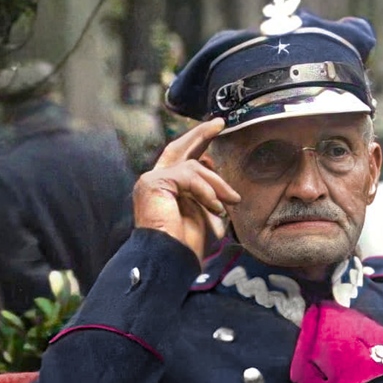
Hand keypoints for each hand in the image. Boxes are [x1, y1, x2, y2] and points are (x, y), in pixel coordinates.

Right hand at [133, 118, 240, 260]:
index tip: (215, 132)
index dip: (197, 144)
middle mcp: (153, 182)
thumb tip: (223, 185)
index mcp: (164, 189)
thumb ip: (210, 195)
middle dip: (200, 134)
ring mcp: (151, 181)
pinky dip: (207, 191)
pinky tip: (215, 208)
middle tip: (219, 123)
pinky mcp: (153, 182)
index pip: (181, 159)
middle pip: (178, 148)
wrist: (170, 259)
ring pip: (193, 166)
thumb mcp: (207, 214)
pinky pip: (189, 176)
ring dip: (217, 183)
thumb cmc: (187, 245)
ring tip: (231, 201)